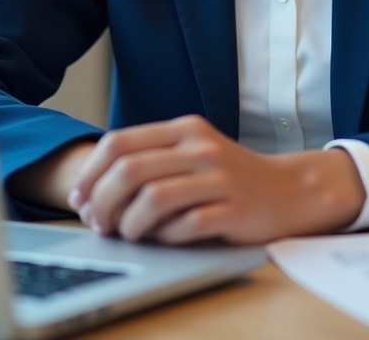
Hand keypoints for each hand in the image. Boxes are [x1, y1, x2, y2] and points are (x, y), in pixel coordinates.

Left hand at [66, 114, 365, 244]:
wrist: (289, 189)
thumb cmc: (230, 176)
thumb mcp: (192, 152)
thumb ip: (152, 160)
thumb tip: (94, 192)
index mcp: (183, 129)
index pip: (119, 142)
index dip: (90, 173)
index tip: (79, 198)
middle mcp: (199, 147)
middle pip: (129, 170)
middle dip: (102, 202)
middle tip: (99, 224)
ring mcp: (218, 177)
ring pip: (152, 198)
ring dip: (129, 224)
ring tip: (129, 235)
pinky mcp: (234, 209)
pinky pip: (186, 225)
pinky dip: (166, 237)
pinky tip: (165, 239)